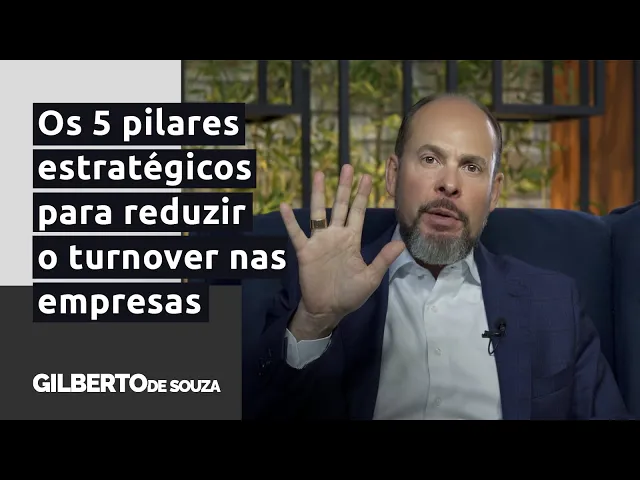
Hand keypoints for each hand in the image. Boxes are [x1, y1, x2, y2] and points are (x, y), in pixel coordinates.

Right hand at [280, 164, 404, 339]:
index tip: (367, 176)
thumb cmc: (350, 294)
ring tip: (318, 174)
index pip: (358, 212)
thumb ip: (383, 259)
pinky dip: (290, 221)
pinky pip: (297, 233)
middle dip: (343, 187)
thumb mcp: (370, 277)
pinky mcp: (306, 251)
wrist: (328, 309)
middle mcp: (335, 235)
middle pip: (339, 206)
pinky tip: (285, 207)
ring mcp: (320, 241)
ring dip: (317, 194)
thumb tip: (401, 243)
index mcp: (352, 240)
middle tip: (347, 167)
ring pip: (318, 212)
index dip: (362, 195)